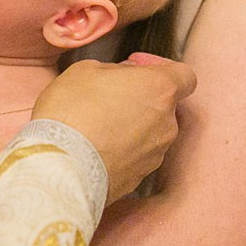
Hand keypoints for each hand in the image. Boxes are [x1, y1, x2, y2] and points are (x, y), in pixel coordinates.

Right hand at [32, 54, 195, 203]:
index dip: (160, 67)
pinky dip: (122, 149)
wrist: (60, 166)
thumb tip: (120, 79)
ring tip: (96, 124)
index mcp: (159, 89)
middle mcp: (166, 124)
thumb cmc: (72, 111)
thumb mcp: (85, 70)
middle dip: (140, 98)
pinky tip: (94, 146)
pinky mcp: (140, 178)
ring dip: (131, 125)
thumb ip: (114, 70)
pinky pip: (136, 156)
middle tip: (108, 95)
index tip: (135, 67)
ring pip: (150, 132)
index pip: (185, 76)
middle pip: (164, 105)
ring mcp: (155, 154)